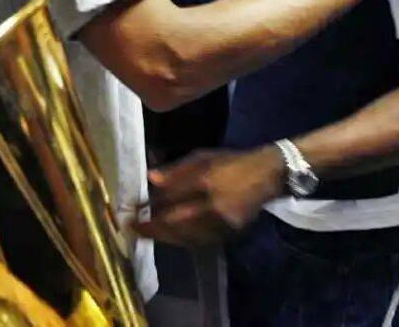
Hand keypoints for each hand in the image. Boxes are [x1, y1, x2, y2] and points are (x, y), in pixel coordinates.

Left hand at [133, 146, 284, 246]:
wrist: (266, 176)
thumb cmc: (230, 162)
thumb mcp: (202, 157)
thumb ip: (175, 170)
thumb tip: (150, 178)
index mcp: (204, 180)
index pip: (168, 198)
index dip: (148, 206)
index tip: (132, 209)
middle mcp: (212, 205)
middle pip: (174, 222)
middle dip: (151, 227)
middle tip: (133, 228)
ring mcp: (222, 222)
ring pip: (186, 236)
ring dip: (164, 236)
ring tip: (148, 233)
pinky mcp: (230, 234)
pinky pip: (200, 241)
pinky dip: (182, 240)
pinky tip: (170, 237)